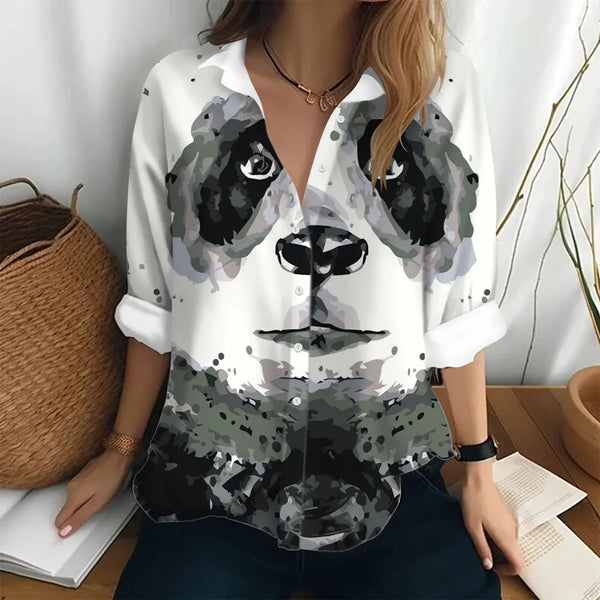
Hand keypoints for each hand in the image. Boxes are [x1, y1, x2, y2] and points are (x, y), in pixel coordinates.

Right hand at [54, 450, 133, 537]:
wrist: (117, 457)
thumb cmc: (111, 478)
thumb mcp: (97, 504)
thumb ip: (79, 518)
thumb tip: (63, 532)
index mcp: (73, 497)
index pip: (59, 520)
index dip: (68, 527)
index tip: (79, 525)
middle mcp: (70, 488)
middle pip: (67, 510)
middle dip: (79, 513)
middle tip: (97, 506)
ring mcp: (76, 480)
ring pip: (74, 500)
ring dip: (84, 502)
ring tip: (101, 495)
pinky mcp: (82, 475)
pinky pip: (80, 490)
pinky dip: (88, 493)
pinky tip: (100, 488)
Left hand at [459, 462, 525, 576]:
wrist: (478, 478)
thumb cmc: (474, 500)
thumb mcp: (473, 528)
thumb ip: (482, 548)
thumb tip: (488, 565)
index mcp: (506, 537)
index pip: (519, 564)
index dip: (507, 571)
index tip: (492, 566)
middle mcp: (512, 531)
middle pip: (515, 555)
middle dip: (501, 560)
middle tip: (483, 554)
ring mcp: (511, 522)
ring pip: (510, 544)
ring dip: (498, 548)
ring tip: (481, 540)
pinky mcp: (506, 515)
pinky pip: (506, 534)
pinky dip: (497, 538)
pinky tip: (483, 529)